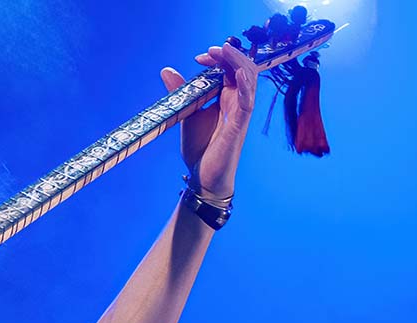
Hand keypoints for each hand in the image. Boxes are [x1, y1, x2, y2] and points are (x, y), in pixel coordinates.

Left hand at [160, 42, 258, 199]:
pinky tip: (238, 76)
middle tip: (210, 51)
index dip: (218, 58)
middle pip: (243, 68)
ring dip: (238, 63)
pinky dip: (245, 87)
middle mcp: (236, 102)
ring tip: (225, 51)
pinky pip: (247, 103)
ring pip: (250, 80)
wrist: (202, 177)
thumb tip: (166, 70)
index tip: (200, 58)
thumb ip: (180, 91)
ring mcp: (239, 114)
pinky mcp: (238, 128)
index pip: (230, 68)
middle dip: (228, 55)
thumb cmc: (199, 148)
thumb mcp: (187, 114)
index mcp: (226, 98)